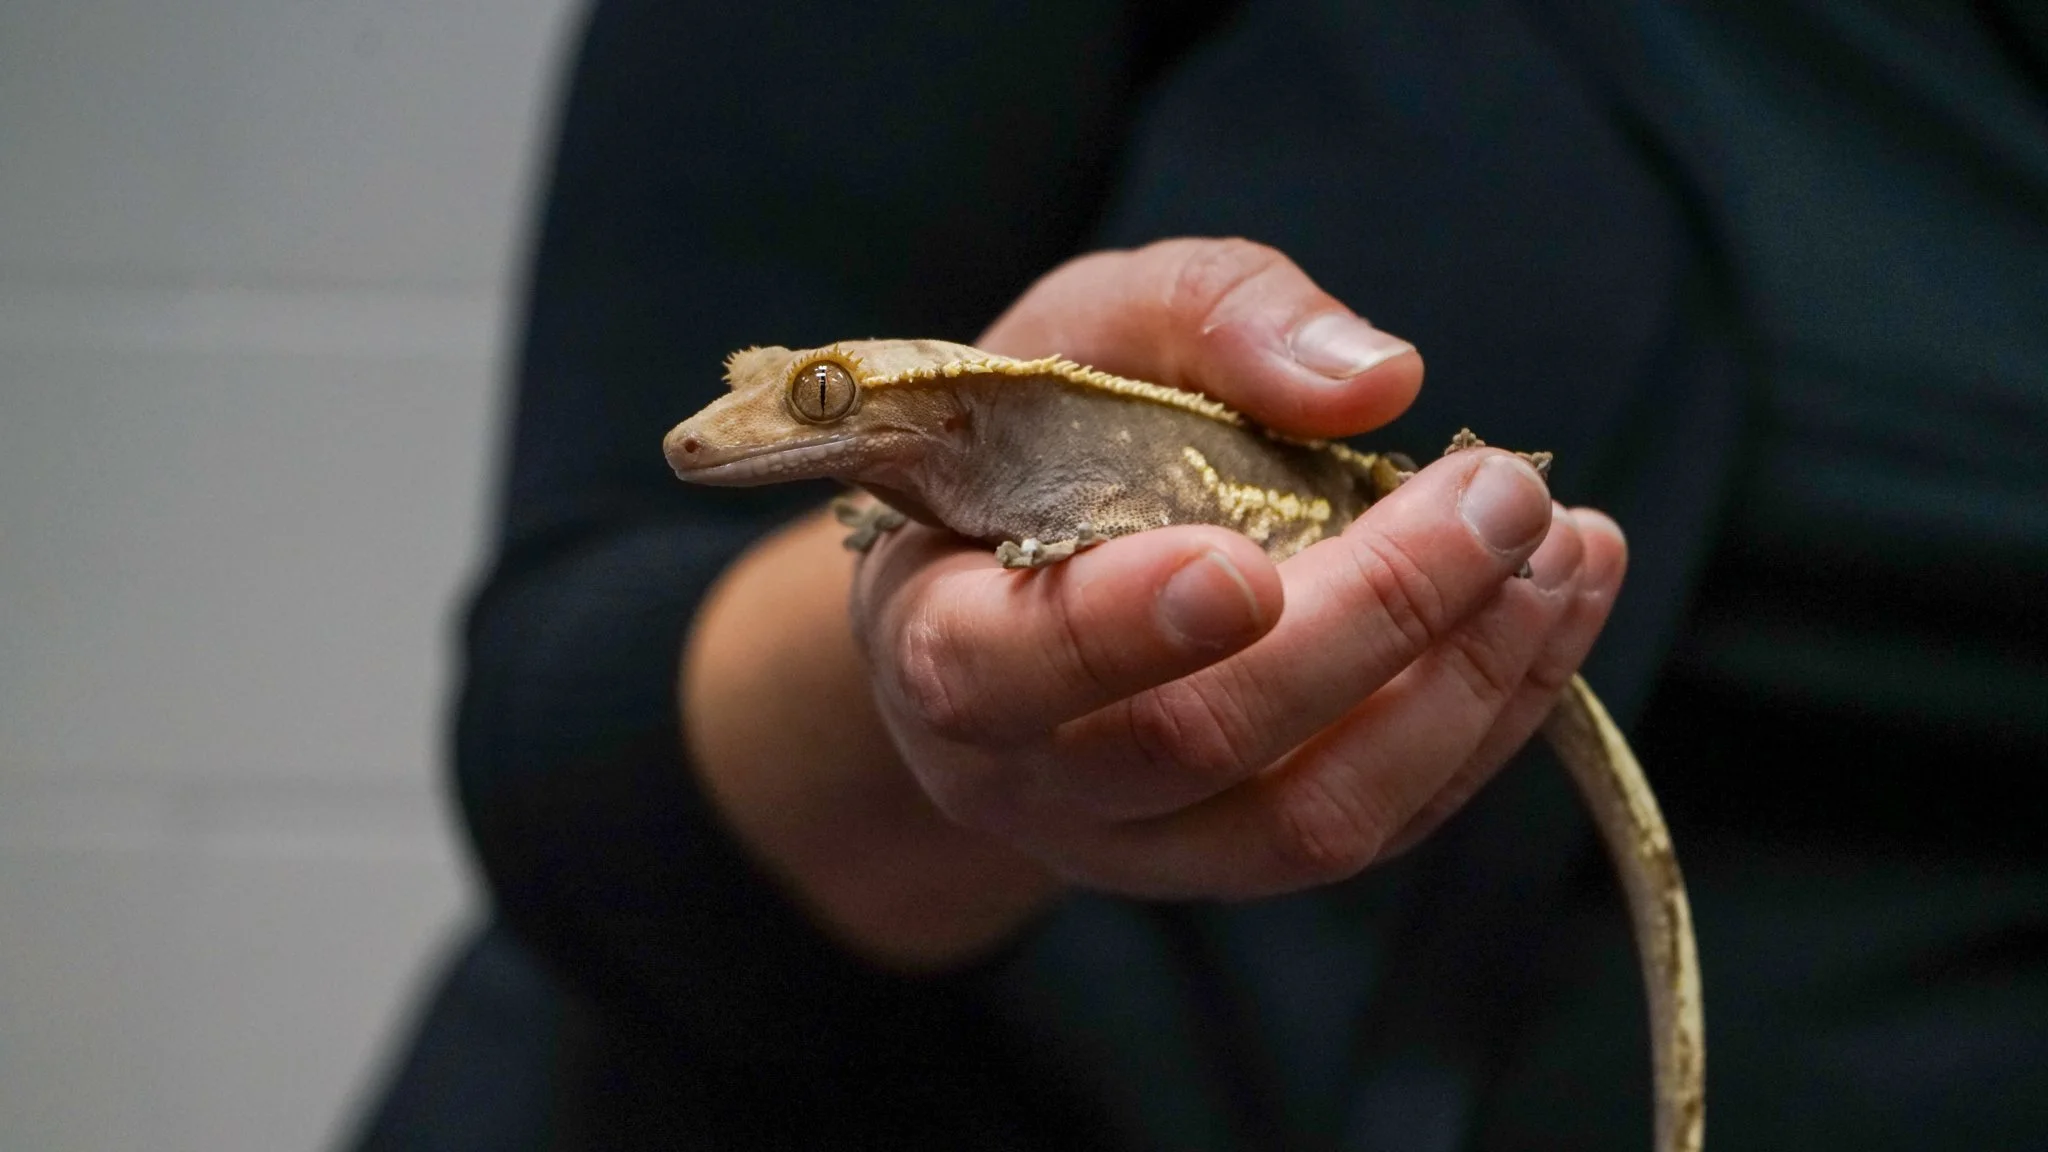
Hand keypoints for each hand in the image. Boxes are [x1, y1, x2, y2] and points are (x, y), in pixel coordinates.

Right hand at [848, 238, 1626, 898]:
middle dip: (1373, 615)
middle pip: (1197, 741)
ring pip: (1312, 818)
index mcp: (942, 639)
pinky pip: (1382, 825)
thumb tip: (1378, 379)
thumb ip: (1205, 318)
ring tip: (1566, 547)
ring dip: (1466, 683)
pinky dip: (1492, 717)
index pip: (1000, 670)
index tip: (1244, 566)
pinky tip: (1558, 601)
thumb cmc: (1040, 443)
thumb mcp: (1086, 329)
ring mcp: (1149, 842)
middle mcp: (1033, 775)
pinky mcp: (1253, 855)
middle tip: (1499, 491)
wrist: (1023, 584)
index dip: (1120, 633)